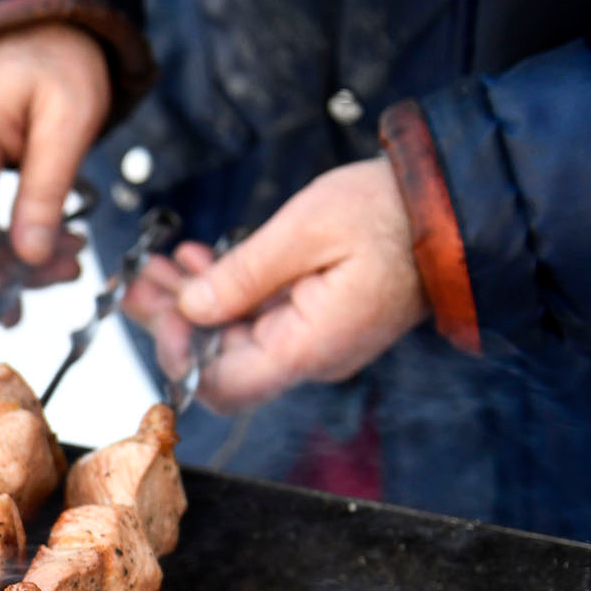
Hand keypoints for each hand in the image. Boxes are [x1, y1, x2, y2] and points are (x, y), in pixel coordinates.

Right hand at [0, 22, 109, 307]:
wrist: (31, 19)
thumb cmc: (54, 57)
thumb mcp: (69, 119)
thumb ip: (47, 191)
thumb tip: (31, 258)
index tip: (12, 311)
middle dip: (10, 269)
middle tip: (72, 274)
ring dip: (17, 255)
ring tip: (75, 259)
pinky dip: (12, 234)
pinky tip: (56, 241)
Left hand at [122, 159, 429, 414]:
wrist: (455, 204)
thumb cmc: (392, 211)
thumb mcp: (307, 228)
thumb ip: (243, 274)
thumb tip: (190, 307)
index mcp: (309, 347)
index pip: (224, 386)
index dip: (179, 358)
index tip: (157, 315)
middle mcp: (309, 355)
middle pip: (219, 362)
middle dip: (172, 324)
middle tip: (135, 285)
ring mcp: (312, 338)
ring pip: (232, 336)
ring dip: (189, 303)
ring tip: (153, 267)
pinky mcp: (314, 316)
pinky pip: (256, 316)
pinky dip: (222, 291)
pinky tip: (195, 261)